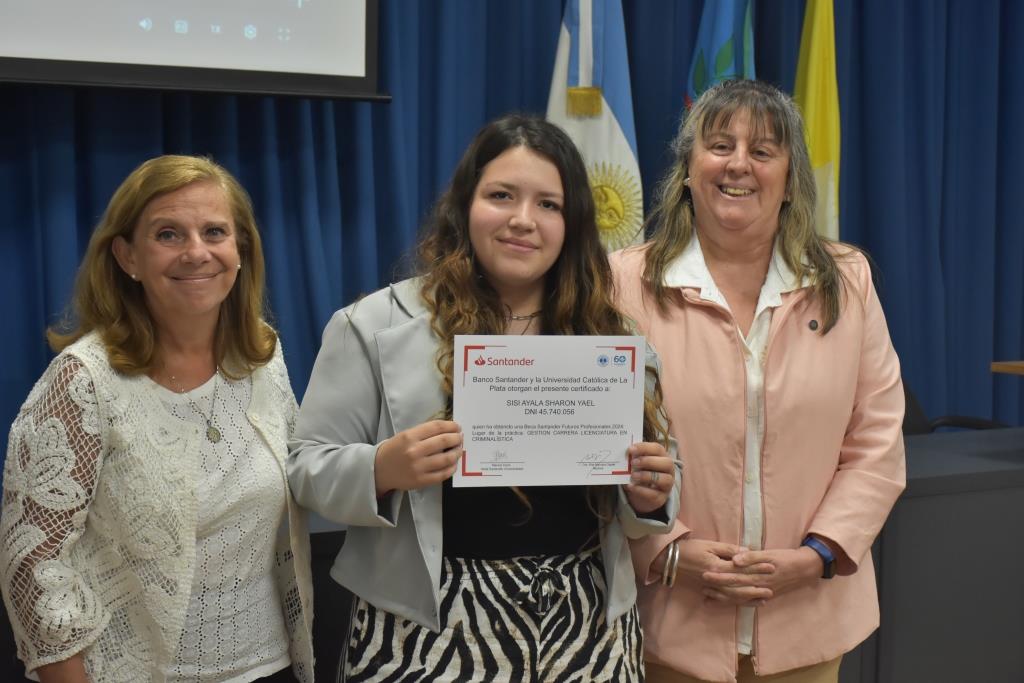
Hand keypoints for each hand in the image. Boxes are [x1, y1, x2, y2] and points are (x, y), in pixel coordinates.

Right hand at [374, 420, 461, 495]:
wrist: (379, 470)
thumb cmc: (394, 450)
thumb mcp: (405, 435)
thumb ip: (424, 432)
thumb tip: (447, 430)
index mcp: (410, 436)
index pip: (436, 427)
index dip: (451, 425)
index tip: (457, 426)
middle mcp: (414, 451)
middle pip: (444, 441)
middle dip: (456, 438)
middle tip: (460, 437)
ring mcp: (418, 467)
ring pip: (446, 458)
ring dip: (457, 452)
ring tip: (459, 449)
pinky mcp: (421, 481)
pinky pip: (443, 474)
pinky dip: (452, 468)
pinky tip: (453, 463)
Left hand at [623, 442, 675, 513]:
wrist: (641, 494)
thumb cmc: (640, 472)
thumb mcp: (637, 464)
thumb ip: (633, 458)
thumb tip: (623, 453)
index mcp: (662, 456)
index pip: (657, 449)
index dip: (644, 448)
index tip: (630, 449)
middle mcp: (668, 470)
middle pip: (667, 463)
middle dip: (649, 461)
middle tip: (633, 462)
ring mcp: (667, 484)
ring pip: (665, 479)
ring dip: (647, 476)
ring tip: (633, 476)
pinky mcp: (661, 497)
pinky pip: (654, 494)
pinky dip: (641, 490)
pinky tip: (631, 486)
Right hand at [666, 539, 774, 604]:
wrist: (668, 560)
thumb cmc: (689, 549)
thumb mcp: (709, 544)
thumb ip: (728, 549)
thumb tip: (746, 551)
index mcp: (718, 567)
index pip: (742, 568)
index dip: (757, 567)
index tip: (771, 566)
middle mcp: (716, 580)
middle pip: (741, 585)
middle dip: (758, 586)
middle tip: (773, 587)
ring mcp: (712, 588)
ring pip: (734, 596)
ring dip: (750, 598)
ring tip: (764, 598)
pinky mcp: (707, 592)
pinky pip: (725, 600)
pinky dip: (737, 602)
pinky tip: (746, 603)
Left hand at [702, 547, 819, 603]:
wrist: (805, 568)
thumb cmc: (786, 558)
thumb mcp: (770, 554)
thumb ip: (751, 557)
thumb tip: (734, 560)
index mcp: (757, 574)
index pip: (734, 576)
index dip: (719, 576)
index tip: (705, 574)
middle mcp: (758, 587)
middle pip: (734, 589)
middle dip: (717, 588)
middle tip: (701, 586)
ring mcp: (761, 593)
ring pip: (739, 598)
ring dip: (723, 598)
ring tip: (707, 597)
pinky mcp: (765, 596)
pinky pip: (747, 601)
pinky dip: (735, 603)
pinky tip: (724, 603)